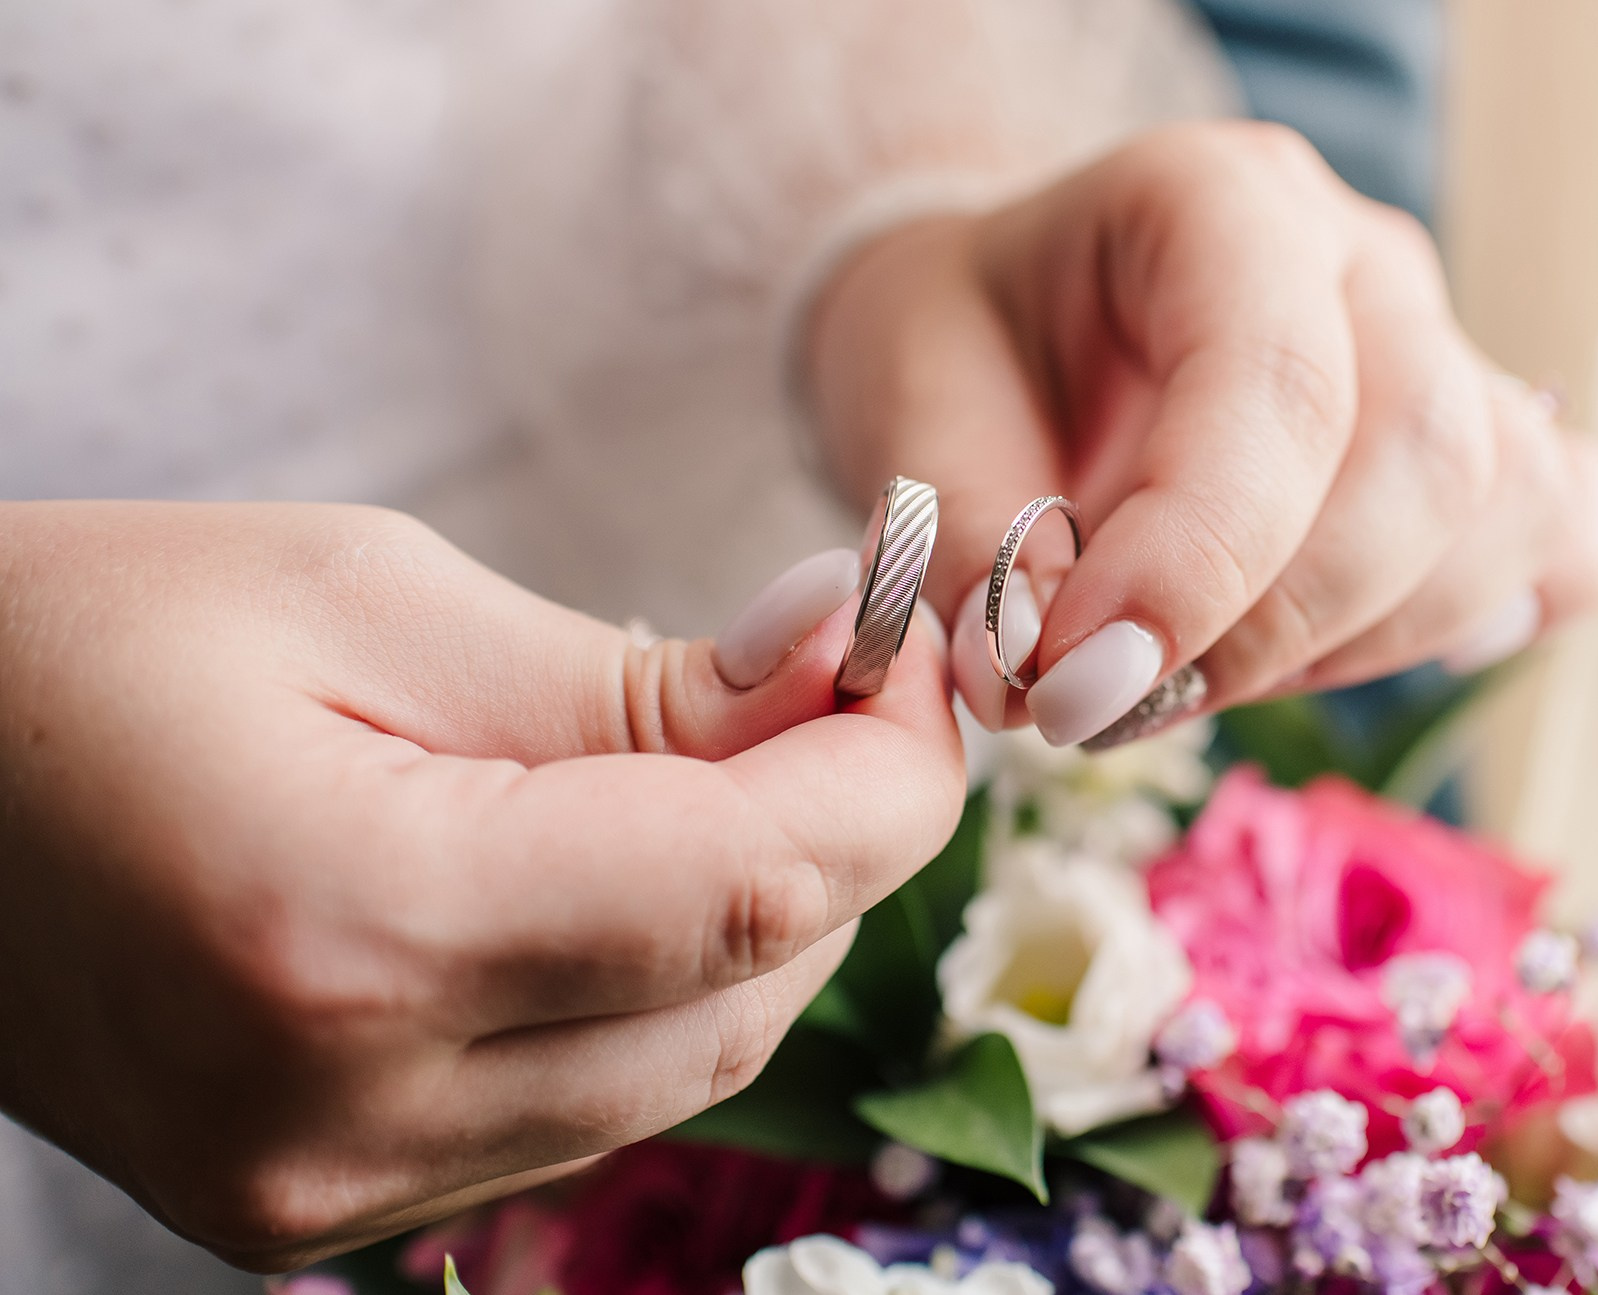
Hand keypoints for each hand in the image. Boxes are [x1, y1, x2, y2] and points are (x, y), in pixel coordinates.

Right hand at [0, 502, 962, 1270]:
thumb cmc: (85, 641)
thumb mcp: (368, 594)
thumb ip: (633, 680)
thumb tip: (839, 681)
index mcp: (352, 929)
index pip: (749, 889)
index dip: (889, 769)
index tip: (915, 650)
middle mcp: (349, 1115)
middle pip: (749, 995)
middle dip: (845, 833)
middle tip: (844, 682)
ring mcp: (328, 1196)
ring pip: (691, 1072)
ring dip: (763, 915)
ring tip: (738, 761)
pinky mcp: (321, 1211)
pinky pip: (584, 1108)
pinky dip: (657, 988)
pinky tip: (631, 871)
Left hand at [805, 121, 1597, 745]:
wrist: (1005, 329)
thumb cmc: (963, 351)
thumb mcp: (907, 415)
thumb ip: (966, 539)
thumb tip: (1036, 672)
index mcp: (1216, 200)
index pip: (1277, 379)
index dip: (1197, 559)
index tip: (1078, 684)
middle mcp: (1359, 261)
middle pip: (1428, 459)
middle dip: (1271, 628)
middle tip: (1105, 701)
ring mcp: (1442, 348)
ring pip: (1503, 517)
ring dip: (1347, 645)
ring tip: (1189, 666)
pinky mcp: (1479, 445)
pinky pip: (1566, 538)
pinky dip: (1473, 621)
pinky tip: (1333, 642)